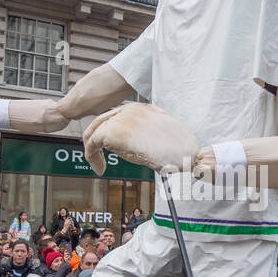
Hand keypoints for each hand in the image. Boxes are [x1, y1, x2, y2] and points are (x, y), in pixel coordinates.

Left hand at [82, 103, 199, 175]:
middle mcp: (128, 110)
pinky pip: (92, 143)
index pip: (115, 116)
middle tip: (96, 155)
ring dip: (92, 150)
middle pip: (101, 120)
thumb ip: (147, 130)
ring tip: (98, 165)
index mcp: (139, 108)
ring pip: (94, 131)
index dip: (108, 132)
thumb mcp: (163, 131)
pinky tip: (99, 168)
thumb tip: (138, 141)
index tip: (109, 148)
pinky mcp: (112, 132)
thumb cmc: (181, 147)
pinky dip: (92, 157)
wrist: (185, 152)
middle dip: (95, 138)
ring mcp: (120, 120)